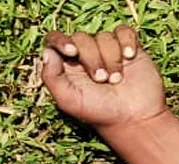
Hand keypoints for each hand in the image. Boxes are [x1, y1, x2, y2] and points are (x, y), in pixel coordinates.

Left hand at [41, 26, 167, 130]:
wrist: (132, 117)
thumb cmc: (97, 111)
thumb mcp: (68, 100)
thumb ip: (52, 77)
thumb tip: (47, 52)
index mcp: (64, 66)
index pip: (53, 41)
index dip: (60, 41)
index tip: (71, 51)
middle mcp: (83, 55)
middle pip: (80, 38)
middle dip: (92, 58)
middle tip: (101, 80)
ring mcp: (104, 49)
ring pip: (104, 36)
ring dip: (111, 58)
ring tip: (116, 79)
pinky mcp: (126, 46)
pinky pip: (123, 31)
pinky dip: (127, 42)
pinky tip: (129, 57)